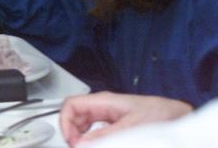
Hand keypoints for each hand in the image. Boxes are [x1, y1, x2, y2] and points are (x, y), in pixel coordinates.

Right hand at [59, 91, 192, 145]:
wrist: (178, 116)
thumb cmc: (159, 114)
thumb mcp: (132, 126)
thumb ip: (106, 135)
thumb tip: (82, 143)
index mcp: (103, 101)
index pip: (71, 105)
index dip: (65, 122)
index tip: (72, 141)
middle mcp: (102, 106)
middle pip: (74, 115)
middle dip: (71, 132)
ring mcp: (107, 115)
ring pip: (83, 124)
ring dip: (80, 136)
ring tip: (85, 147)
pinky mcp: (114, 124)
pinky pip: (94, 130)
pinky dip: (91, 139)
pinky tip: (96, 146)